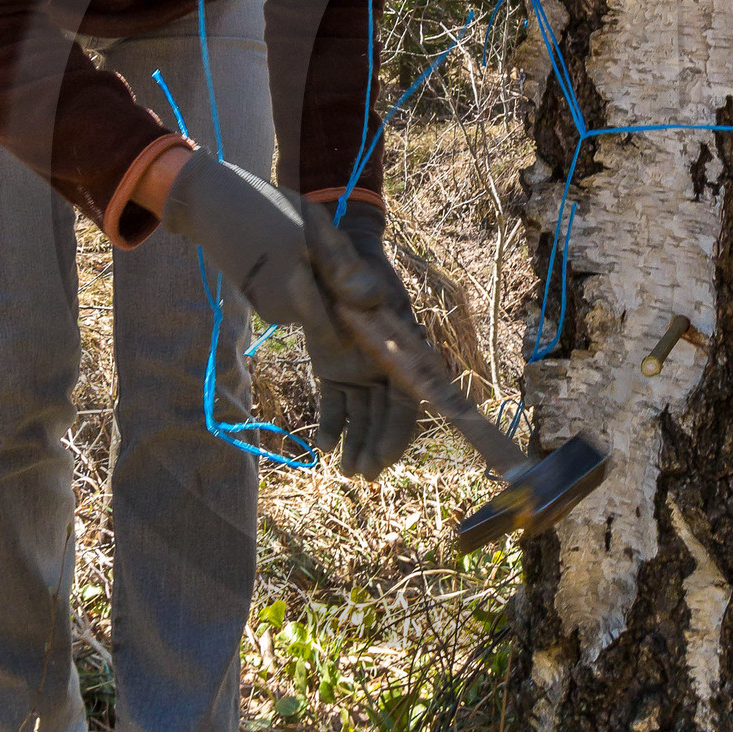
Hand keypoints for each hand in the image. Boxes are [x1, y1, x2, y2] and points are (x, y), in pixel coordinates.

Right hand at [160, 152, 349, 376]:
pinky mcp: (258, 301)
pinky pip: (292, 296)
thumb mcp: (313, 229)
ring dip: (316, 277)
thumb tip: (374, 302)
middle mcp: (282, 313)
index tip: (354, 280)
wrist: (210, 205)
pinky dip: (297, 277)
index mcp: (300, 298)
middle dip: (334, 283)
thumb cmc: (266, 210)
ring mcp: (268, 309)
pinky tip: (282, 248)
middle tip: (321, 243)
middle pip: (329, 309)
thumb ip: (343, 268)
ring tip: (298, 241)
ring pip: (311, 300)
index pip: (343, 328)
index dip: (358, 311)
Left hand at [302, 203, 420, 480]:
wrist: (329, 256)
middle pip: (386, 416)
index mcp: (401, 348)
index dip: (397, 432)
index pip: (406, 401)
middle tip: (364, 475)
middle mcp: (386, 364)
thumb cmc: (350, 265)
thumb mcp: (351, 273)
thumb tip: (355, 293)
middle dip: (376, 447)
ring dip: (357, 444)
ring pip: (363, 416)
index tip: (386, 458)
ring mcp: (361, 370)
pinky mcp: (337, 371)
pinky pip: (338, 405)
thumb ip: (350, 287)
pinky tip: (325, 446)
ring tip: (347, 473)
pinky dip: (333, 425)